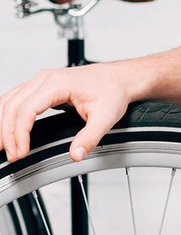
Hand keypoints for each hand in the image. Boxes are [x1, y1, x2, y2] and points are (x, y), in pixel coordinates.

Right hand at [0, 63, 133, 162]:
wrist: (116, 79)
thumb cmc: (111, 92)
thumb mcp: (105, 118)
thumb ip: (89, 138)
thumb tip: (76, 154)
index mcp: (56, 84)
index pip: (26, 110)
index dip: (20, 133)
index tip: (21, 151)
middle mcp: (43, 79)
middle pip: (12, 105)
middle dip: (8, 132)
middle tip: (11, 155)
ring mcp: (40, 81)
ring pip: (9, 101)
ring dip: (4, 124)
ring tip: (4, 146)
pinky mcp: (40, 87)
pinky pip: (16, 99)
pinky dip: (9, 115)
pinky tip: (8, 130)